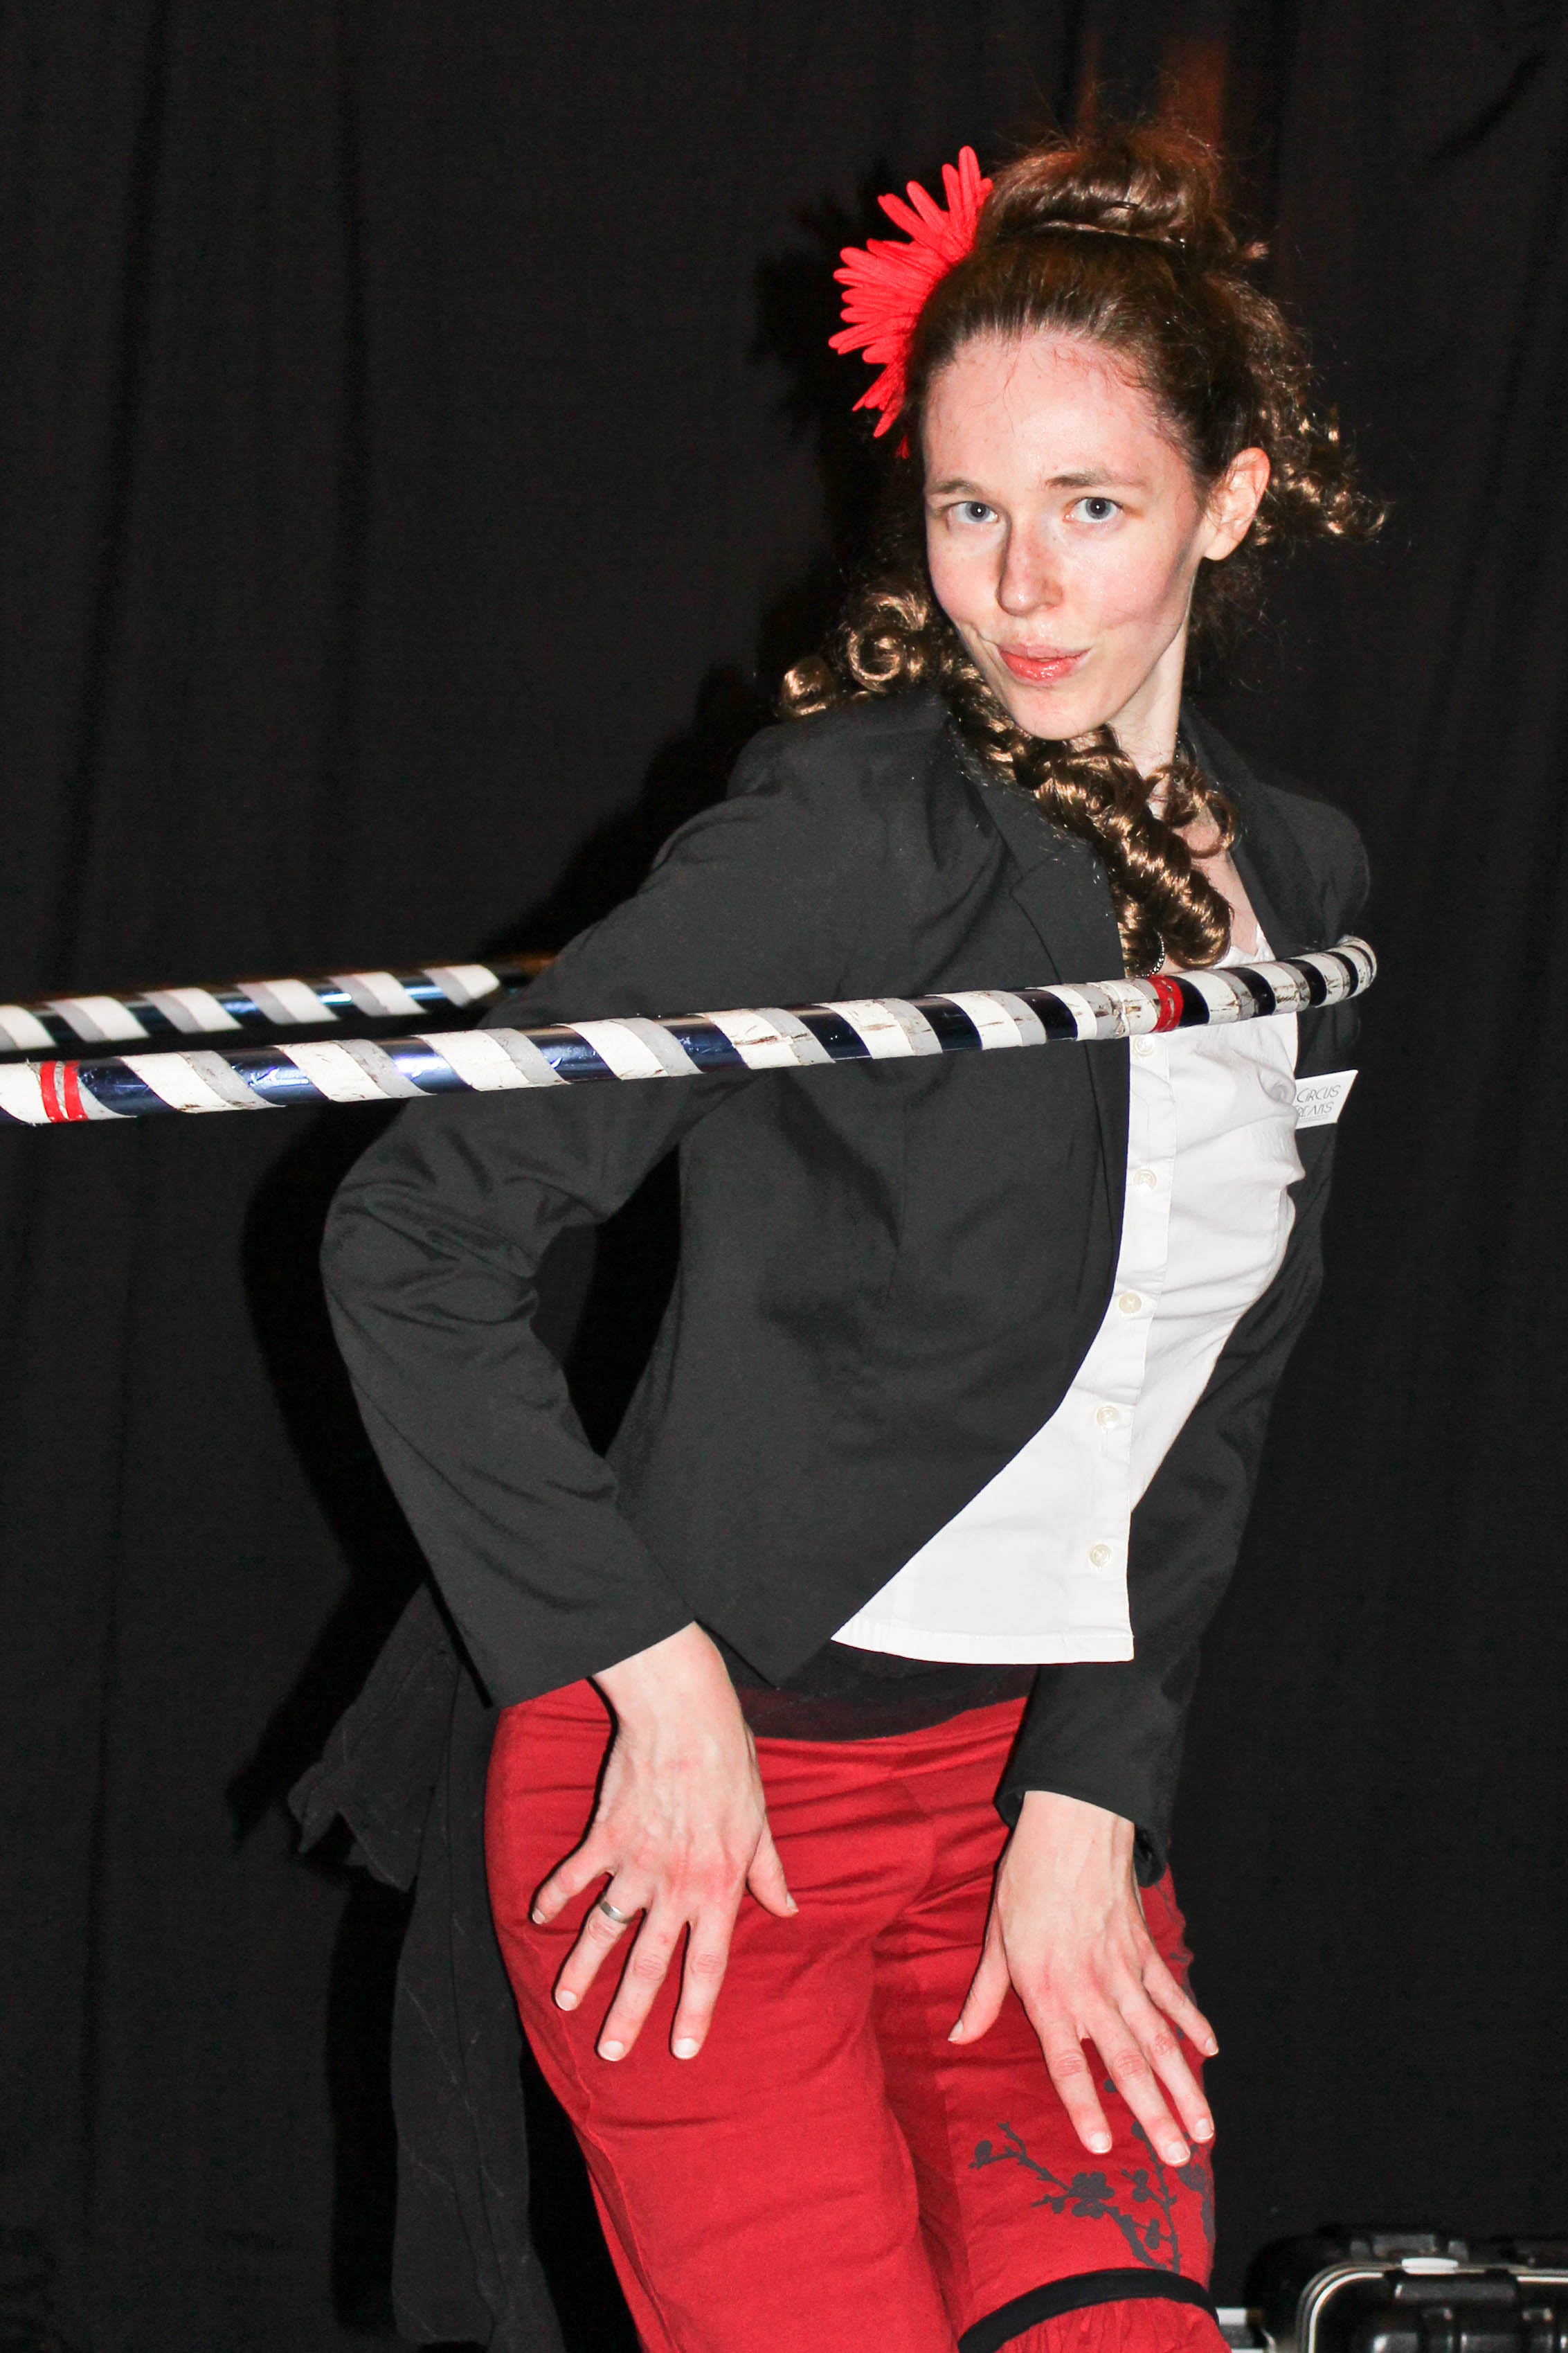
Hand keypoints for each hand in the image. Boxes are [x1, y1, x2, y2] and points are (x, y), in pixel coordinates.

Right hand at [529, 1621, 794, 2061]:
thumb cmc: (730, 1764)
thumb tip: (788, 1909)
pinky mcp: (605, 1836)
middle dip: (629, 2013)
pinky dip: (554, 1896)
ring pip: (604, 1929)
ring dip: (583, 1968)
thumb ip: (767, 1872)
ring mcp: (636, 1863)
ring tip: (565, 2001)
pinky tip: (537, 1917)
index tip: (683, 2049)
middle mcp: (675, 1886)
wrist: (685, 1717)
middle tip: (610, 2053)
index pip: (708, 1964)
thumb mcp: (759, 1822)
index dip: (696, 2009)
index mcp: (719, 1887)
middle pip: (649, 1963)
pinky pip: (574, 1876)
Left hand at [950, 1789, 1216, 2165]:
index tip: (1102, 2146)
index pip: (1067, 2060)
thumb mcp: (996, 1937)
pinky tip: (1208, 2054)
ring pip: (1159, 2038)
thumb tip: (958, 2038)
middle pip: (1126, 2062)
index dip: (1083, 2104)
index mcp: (1047, 1989)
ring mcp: (1125, 1971)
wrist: (1072, 1825)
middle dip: (1153, 2115)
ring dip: (1183, 2086)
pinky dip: (1193, 2024)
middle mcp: (1090, 1988)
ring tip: (1204, 2131)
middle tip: (1175, 2160)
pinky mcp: (1146, 1950)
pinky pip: (1172, 1994)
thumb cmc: (1026, 1880)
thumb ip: (984, 1996)